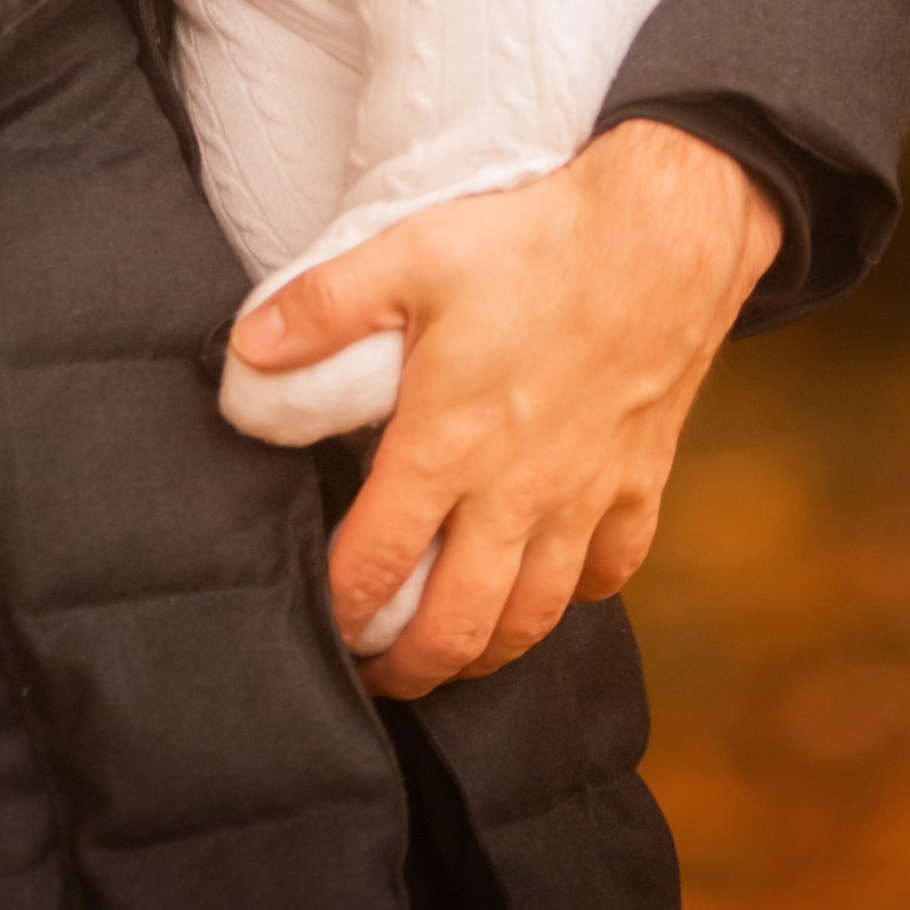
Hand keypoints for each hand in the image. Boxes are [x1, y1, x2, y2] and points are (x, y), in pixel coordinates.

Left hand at [227, 121, 779, 698]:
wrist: (665, 236)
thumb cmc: (533, 241)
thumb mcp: (410, 253)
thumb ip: (321, 306)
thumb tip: (244, 351)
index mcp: (448, 445)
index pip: (379, 566)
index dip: (342, 611)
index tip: (320, 627)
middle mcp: (517, 493)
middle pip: (457, 625)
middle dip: (408, 665)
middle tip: (374, 673)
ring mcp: (586, 499)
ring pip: (533, 619)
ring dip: (483, 650)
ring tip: (447, 654)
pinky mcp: (640, 486)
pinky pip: (606, 575)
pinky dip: (573, 597)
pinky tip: (546, 589)